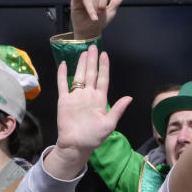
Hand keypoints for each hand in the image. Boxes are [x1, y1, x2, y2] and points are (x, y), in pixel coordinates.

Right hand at [49, 45, 131, 169]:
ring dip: (81, 64)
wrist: (76, 145)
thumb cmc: (94, 137)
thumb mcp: (109, 124)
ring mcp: (76, 96)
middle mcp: (88, 95)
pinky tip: (63, 63)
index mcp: (100, 100)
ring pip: (79, 76)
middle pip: (91, 74)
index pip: (103, 79)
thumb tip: (129, 97)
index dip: (104, 67)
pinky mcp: (64, 100)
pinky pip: (63, 84)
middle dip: (93, 61)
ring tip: (83, 52)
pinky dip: (62, 74)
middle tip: (93, 46)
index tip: (105, 55)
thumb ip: (117, 109)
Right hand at [70, 0, 123, 39]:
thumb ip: (115, 2)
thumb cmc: (99, 22)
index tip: (102, 10)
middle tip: (98, 14)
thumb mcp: (110, 12)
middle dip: (98, 6)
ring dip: (92, 8)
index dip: (103, 1)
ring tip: (93, 17)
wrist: (90, 32)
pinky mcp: (75, 2)